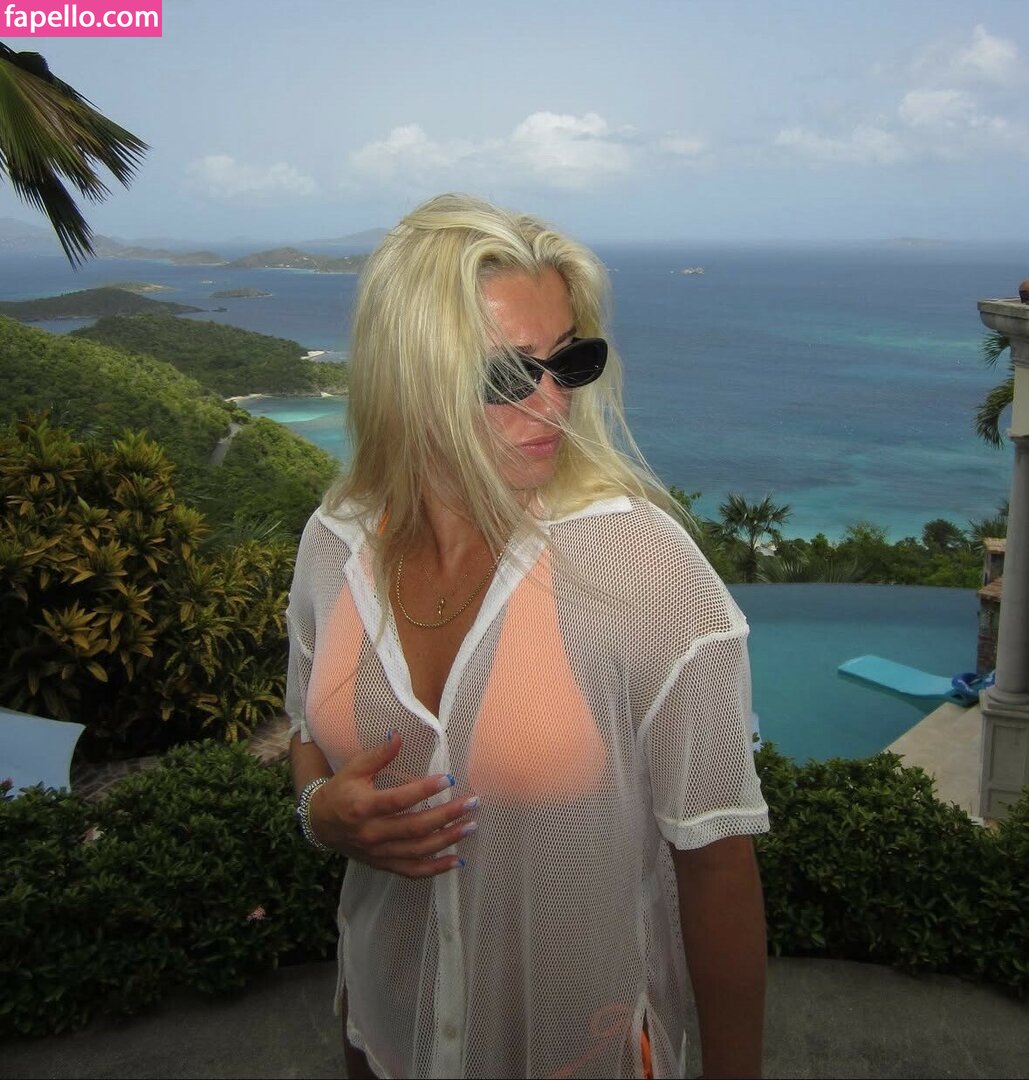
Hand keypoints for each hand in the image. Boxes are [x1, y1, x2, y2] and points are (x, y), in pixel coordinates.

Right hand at [309, 732, 476, 877]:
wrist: (320, 824)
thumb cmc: (340, 792)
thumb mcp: (354, 769)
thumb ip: (378, 754)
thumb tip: (398, 734)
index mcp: (362, 807)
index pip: (398, 801)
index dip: (423, 791)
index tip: (448, 779)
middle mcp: (371, 833)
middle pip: (414, 828)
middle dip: (446, 816)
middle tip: (471, 804)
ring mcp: (378, 852)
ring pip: (418, 851)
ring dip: (447, 840)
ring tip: (470, 827)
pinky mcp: (383, 864)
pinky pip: (412, 871)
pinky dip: (435, 869)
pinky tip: (456, 861)